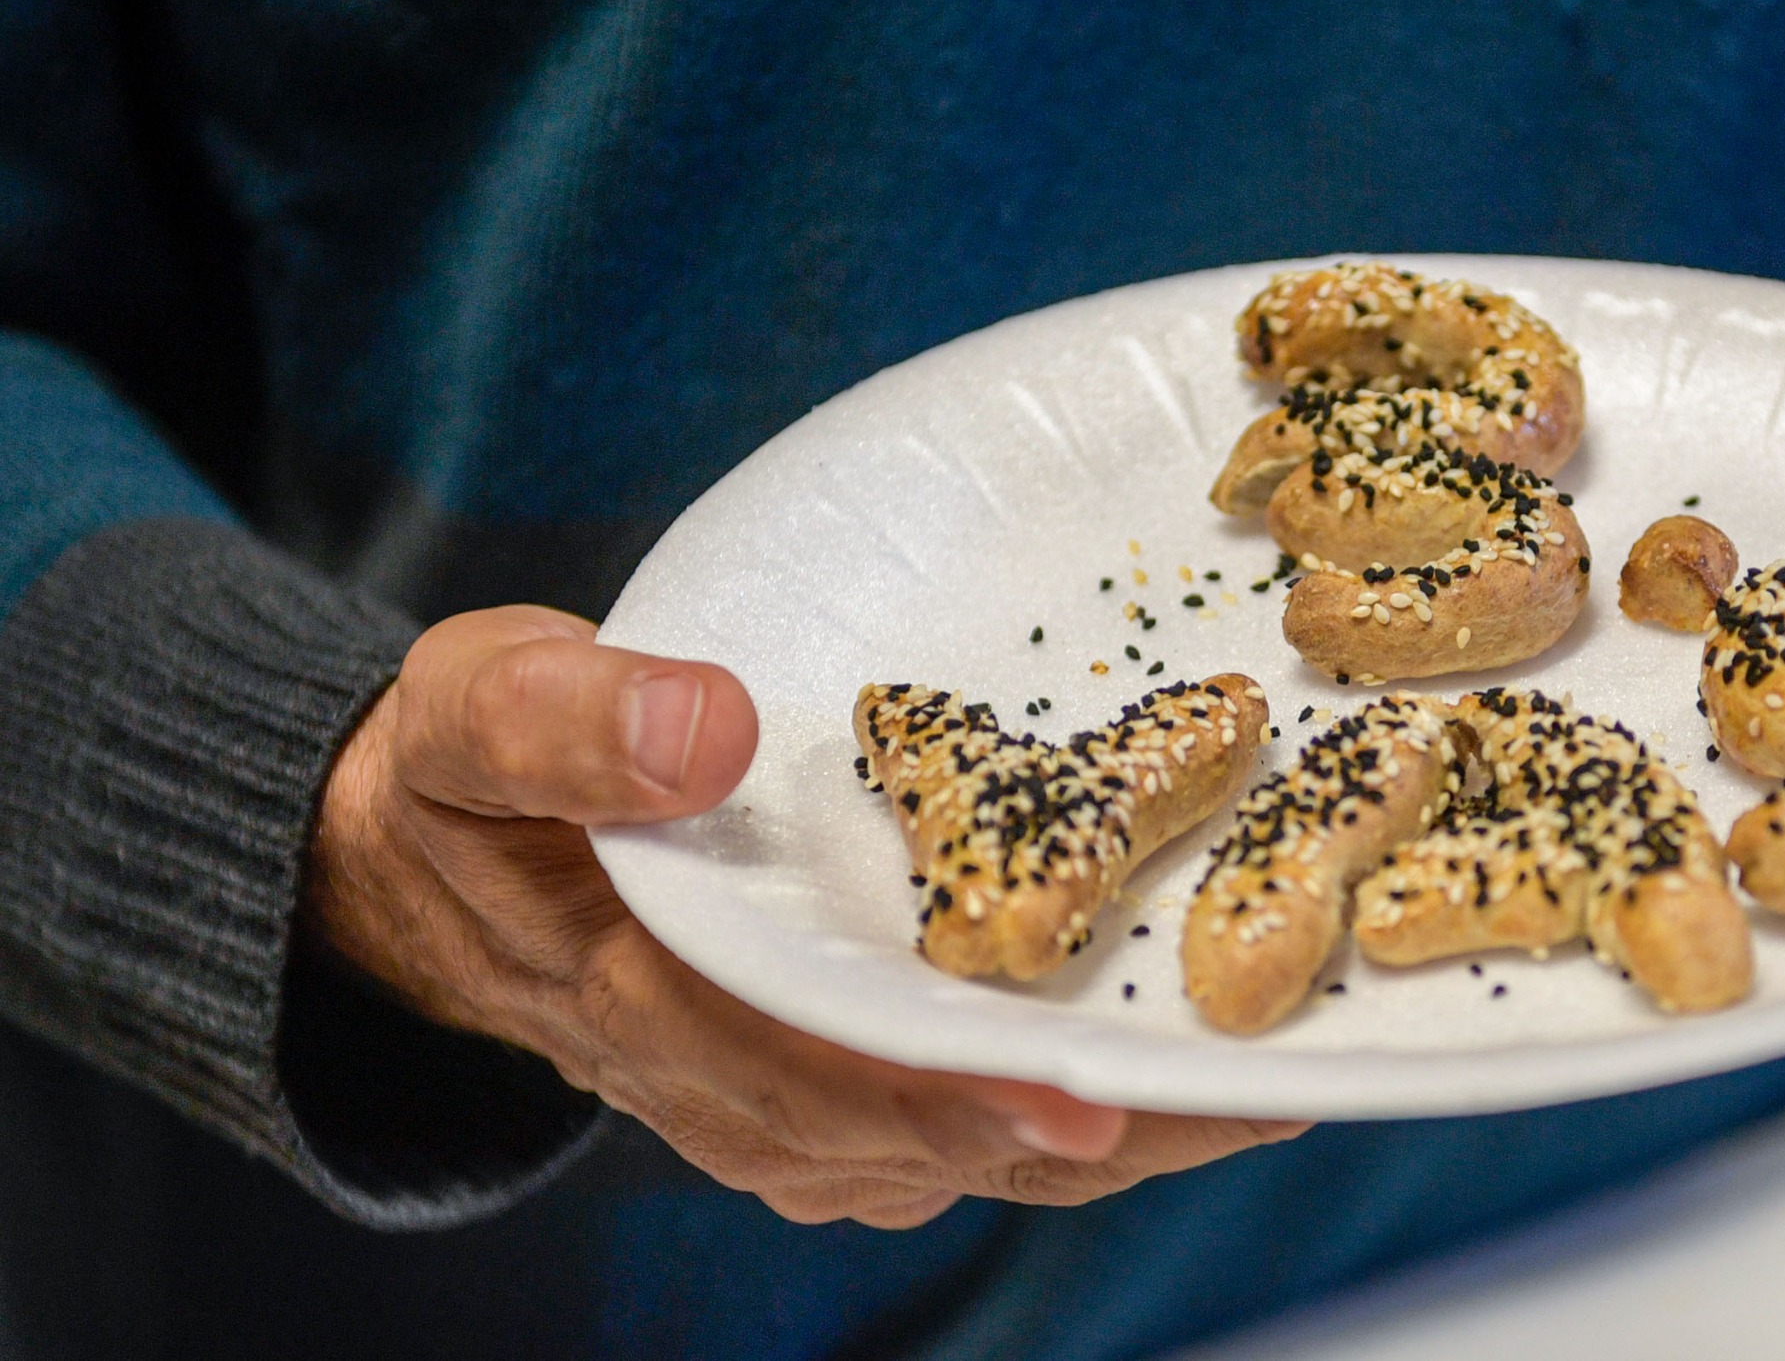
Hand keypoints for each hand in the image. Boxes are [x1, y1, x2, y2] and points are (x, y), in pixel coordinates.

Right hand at [307, 605, 1304, 1226]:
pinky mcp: (835, 1079)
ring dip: (1116, 1130)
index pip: (809, 1074)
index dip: (948, 1098)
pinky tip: (1185, 1064)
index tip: (1081, 1097)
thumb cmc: (472, 775)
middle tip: (1253, 1092)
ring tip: (1267, 1084)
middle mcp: (735, 1082)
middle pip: (931, 1137)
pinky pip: (972, 1119)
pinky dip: (1079, 1103)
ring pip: (972, 1150)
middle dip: (1092, 1125)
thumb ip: (565, 719)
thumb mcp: (477, 711)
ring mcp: (791, 1097)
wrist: (440, 862)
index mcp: (647, 998)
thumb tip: (709, 732)